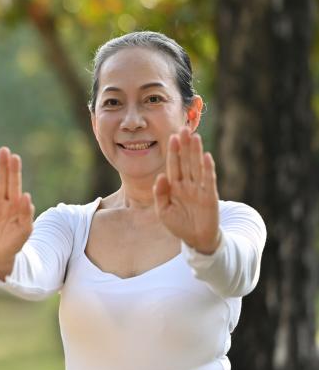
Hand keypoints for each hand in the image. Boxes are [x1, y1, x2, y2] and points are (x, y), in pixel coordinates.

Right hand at [0, 147, 34, 277]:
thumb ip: (26, 214)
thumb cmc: (15, 243)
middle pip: (2, 181)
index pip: (14, 184)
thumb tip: (26, 195)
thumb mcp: (25, 230)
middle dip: (2, 166)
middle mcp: (2, 202)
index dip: (14, 171)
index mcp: (15, 204)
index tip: (14, 157)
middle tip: (3, 151)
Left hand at [153, 127, 219, 253]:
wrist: (196, 240)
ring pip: (197, 166)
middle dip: (185, 146)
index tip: (172, 137)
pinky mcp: (210, 196)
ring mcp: (199, 189)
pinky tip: (206, 157)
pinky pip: (208, 180)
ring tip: (195, 137)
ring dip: (196, 152)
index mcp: (175, 186)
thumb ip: (160, 194)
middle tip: (184, 129)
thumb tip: (161, 176)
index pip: (173, 165)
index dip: (173, 152)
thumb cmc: (179, 225)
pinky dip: (207, 169)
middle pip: (186, 161)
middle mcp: (187, 184)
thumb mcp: (163, 211)